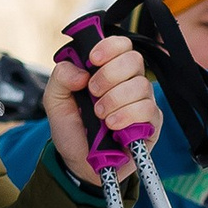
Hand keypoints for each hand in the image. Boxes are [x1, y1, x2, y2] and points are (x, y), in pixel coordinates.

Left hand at [43, 34, 160, 181]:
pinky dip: (126, 116)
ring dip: (114, 99)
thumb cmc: (72, 128)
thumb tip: (80, 71)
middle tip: (92, 92)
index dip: (109, 47)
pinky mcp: (152, 123)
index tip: (92, 60)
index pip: (121, 45)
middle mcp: (129, 82)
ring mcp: (143, 101)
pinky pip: (147, 109)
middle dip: (109, 75)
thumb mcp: (55, 101)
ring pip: (140, 85)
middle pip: (134, 60)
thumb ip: (60, 78)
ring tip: (99, 115)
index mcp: (108, 71)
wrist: (79, 163)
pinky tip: (112, 126)